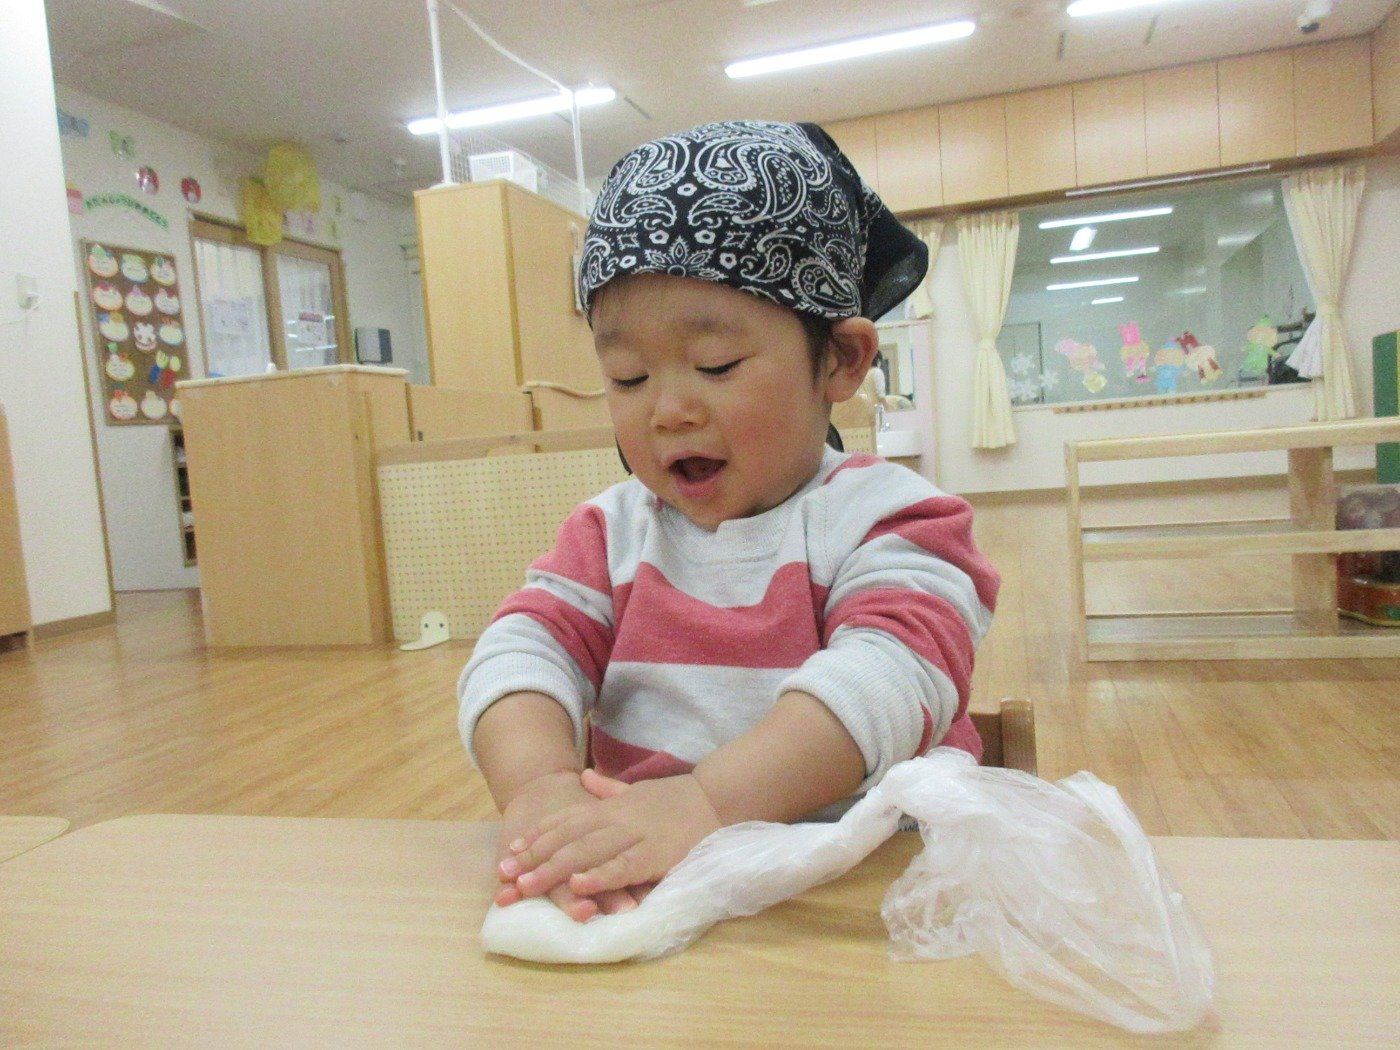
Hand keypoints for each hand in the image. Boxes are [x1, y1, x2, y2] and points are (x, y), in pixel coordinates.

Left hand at [503, 770, 720, 902]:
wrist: (716, 799)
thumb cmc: (677, 799)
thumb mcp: (636, 790)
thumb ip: (607, 789)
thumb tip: (582, 778)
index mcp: (612, 807)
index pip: (566, 819)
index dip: (538, 835)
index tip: (512, 850)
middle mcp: (617, 819)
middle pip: (568, 838)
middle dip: (535, 856)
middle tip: (506, 873)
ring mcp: (635, 837)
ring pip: (588, 852)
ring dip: (555, 869)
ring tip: (527, 885)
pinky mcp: (655, 855)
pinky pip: (623, 867)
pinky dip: (599, 876)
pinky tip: (578, 885)